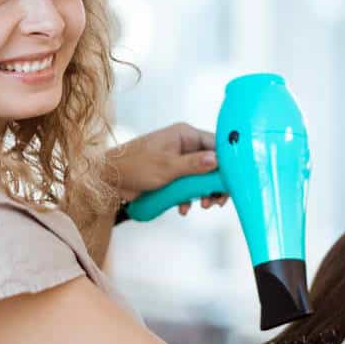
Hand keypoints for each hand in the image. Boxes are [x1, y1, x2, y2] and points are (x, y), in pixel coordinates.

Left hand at [104, 123, 229, 214]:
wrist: (109, 179)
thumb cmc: (135, 166)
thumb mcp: (167, 166)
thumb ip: (193, 165)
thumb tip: (218, 160)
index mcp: (185, 135)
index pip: (216, 143)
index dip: (228, 161)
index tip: (235, 179)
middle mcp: (184, 145)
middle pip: (213, 163)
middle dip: (216, 182)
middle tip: (218, 200)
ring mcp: (179, 160)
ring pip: (202, 177)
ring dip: (204, 192)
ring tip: (204, 206)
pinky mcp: (172, 175)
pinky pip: (189, 186)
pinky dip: (189, 197)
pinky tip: (183, 208)